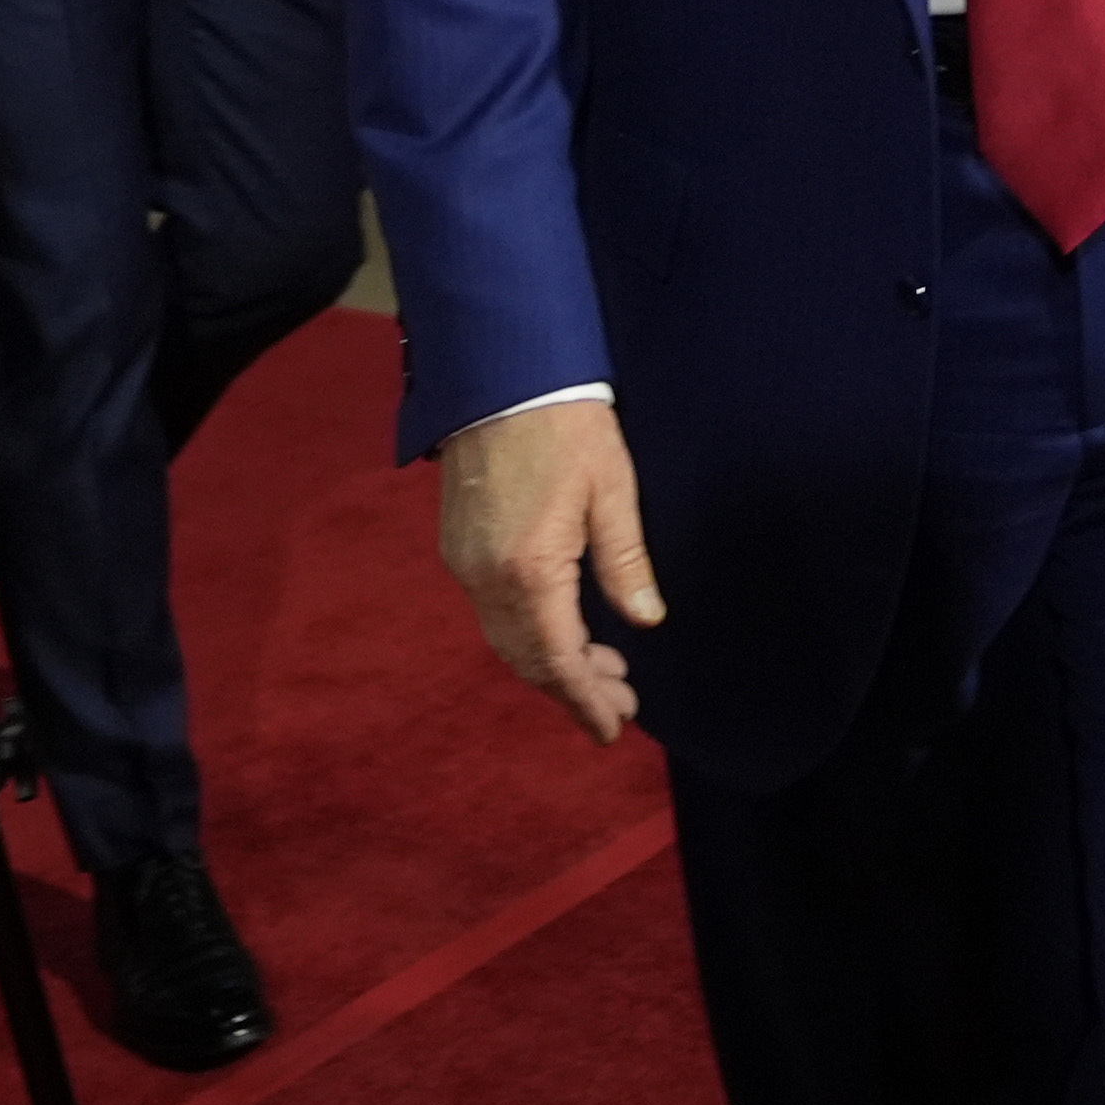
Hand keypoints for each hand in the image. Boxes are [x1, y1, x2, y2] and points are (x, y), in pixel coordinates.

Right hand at [441, 396, 665, 743]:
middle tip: (622, 701)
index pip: (558, 658)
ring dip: (552, 662)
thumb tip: (645, 621)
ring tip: (604, 670)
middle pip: (527, 659)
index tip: (613, 728)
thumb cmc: (566, 425)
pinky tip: (565, 628)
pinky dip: (529, 634)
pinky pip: (493, 612)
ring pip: (507, 639)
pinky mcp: (459, 546)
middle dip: (573, 688)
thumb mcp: (611, 492)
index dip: (586, 699)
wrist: (501, 375)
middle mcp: (485, 577)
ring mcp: (465, 563)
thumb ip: (626, 564)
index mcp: (528, 570)